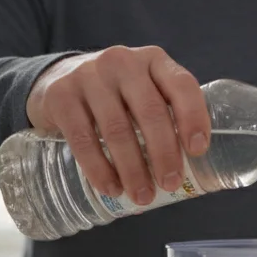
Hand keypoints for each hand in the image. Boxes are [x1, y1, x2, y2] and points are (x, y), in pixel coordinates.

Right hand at [25, 45, 209, 204]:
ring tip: (142, 196)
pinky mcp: (61, 96)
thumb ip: (166, 114)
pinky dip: (99, 169)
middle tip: (170, 184)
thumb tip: (192, 169)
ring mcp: (89, 76)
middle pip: (151, 112)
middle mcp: (123, 62)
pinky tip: (111, 188)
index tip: (198, 151)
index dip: (193, 118)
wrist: (59, 79)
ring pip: (117, 129)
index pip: (182, 85)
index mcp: (154, 60)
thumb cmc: (117, 94)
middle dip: (164, 154)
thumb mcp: (144, 90)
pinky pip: (83, 139)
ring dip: (133, 169)